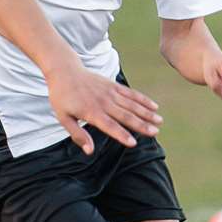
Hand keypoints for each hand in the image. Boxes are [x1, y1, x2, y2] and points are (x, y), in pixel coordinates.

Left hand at [47, 65, 162, 154]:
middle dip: (141, 124)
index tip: (133, 143)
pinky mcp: (113, 85)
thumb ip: (77, 134)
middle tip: (155, 133)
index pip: (109, 125)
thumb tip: (89, 151)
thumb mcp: (63, 118)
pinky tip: (154, 106)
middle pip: (125, 115)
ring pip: (131, 104)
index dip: (121, 134)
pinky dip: (143, 100)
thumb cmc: (62, 97)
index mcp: (91, 112)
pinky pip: (131, 93)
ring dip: (146, 113)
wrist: (64, 70)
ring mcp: (110, 92)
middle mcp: (103, 102)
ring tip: (159, 121)